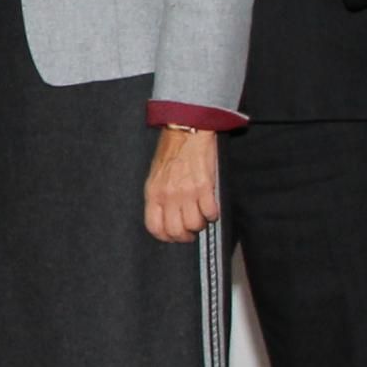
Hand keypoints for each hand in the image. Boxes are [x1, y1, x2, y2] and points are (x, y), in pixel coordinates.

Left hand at [142, 125, 220, 242]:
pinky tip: (211, 208)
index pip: (155, 227)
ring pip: (194, 224)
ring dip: (200, 224)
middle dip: (186, 235)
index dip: (166, 237)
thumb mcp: (156, 175)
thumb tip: (166, 216)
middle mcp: (168, 195)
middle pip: (176, 231)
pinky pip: (210, 212)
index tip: (173, 236)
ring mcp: (186, 192)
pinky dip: (213, 214)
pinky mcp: (204, 186)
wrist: (187, 130)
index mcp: (154, 193)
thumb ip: (159, 196)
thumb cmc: (172, 150)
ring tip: (201, 216)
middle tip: (191, 230)